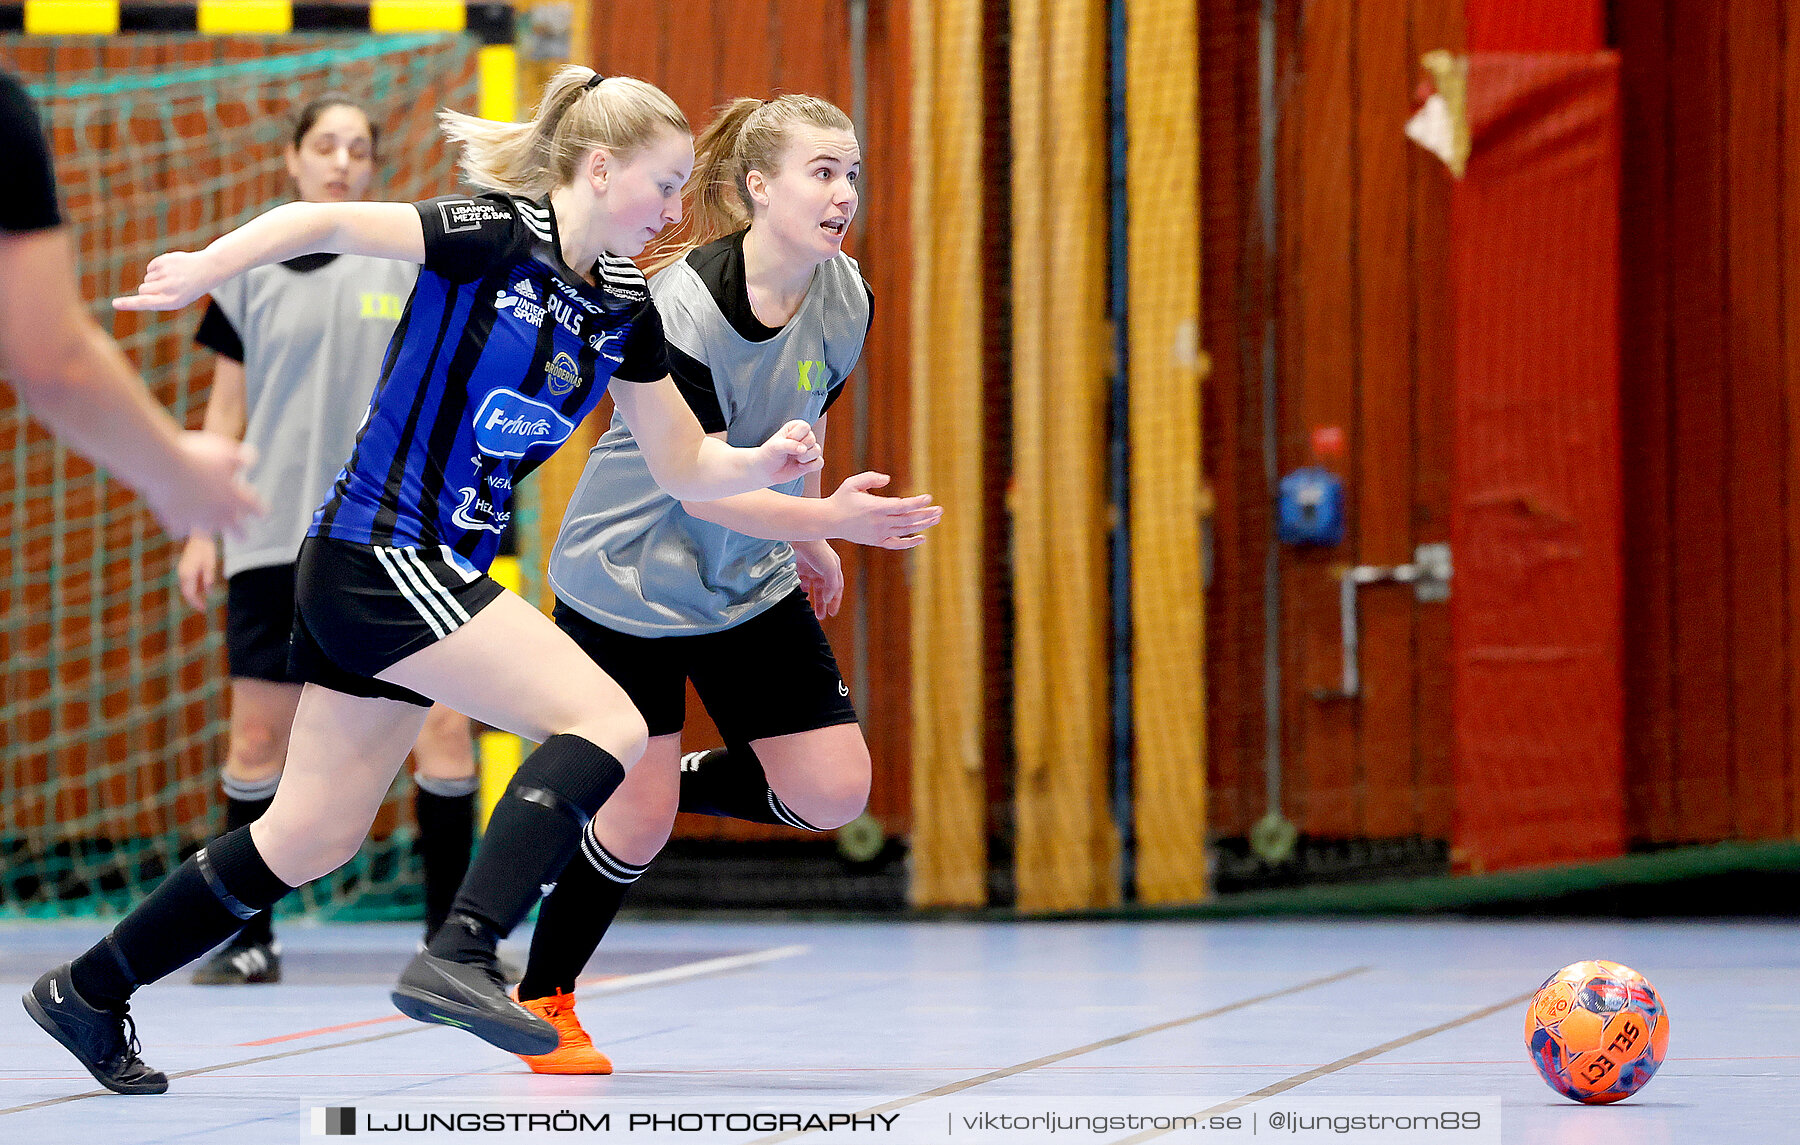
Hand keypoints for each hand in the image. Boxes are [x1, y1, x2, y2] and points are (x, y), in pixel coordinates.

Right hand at [113, 250, 216, 311]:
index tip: (115, 303)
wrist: (207, 269)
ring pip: (147, 278)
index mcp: (173, 301)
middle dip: (148, 289)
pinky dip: (156, 269)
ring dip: (155, 279)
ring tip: (173, 278)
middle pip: (143, 289)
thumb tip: (139, 296)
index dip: (129, 304)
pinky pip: (150, 267)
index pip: (146, 303)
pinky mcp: (165, 260)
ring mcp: (167, 273)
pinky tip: (171, 269)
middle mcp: (170, 288)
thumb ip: (157, 299)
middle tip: (166, 287)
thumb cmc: (189, 289)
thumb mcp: (177, 299)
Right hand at [140, 431, 263, 536]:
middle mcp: (219, 515)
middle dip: (241, 533)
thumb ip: (242, 457)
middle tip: (243, 537)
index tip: (262, 512)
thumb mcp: (225, 451)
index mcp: (235, 499)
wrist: (165, 466)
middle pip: (237, 531)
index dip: (260, 509)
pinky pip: (180, 530)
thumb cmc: (198, 455)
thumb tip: (252, 459)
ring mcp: (197, 520)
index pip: (255, 509)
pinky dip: (180, 527)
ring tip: (209, 528)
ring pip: (208, 532)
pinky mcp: (176, 521)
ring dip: (210, 529)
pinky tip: (179, 523)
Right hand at [177, 533, 220, 610]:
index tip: (203, 609)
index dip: (196, 603)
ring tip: (204, 602)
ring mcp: (181, 571)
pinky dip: (194, 588)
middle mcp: (182, 574)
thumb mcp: (211, 564)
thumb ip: (208, 578)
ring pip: (186, 588)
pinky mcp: (184, 568)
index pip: (189, 594)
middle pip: (186, 592)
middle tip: (204, 608)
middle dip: (194, 601)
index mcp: (187, 574)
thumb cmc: (206, 549)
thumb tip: (208, 592)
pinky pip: (188, 582)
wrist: (199, 536)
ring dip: (194, 595)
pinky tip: (202, 591)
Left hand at [755, 419, 824, 485]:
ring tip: (795, 459)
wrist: (767, 470)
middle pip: (812, 439)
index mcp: (796, 427)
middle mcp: (804, 436)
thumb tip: (804, 449)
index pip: (805, 427)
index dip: (795, 436)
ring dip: (805, 458)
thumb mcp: (775, 446)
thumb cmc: (770, 454)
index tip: (785, 441)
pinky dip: (810, 466)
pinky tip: (800, 466)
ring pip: (817, 450)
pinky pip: (819, 463)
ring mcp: (809, 449)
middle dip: (799, 448)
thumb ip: (789, 445)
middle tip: (788, 452)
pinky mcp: (811, 462)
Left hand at [794, 540, 843, 618]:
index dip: (836, 601)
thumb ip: (831, 585)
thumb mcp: (830, 568)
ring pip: (813, 587)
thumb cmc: (817, 550)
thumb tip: (827, 599)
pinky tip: (800, 597)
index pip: (837, 588)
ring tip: (810, 611)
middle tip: (821, 617)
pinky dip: (801, 590)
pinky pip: (801, 582)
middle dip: (823, 604)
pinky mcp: (798, 566)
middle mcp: (822, 569)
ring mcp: (810, 568)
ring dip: (812, 599)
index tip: (832, 613)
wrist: (799, 536)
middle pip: (824, 590)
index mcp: (833, 569)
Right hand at [826, 472, 942, 548]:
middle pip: (908, 519)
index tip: (928, 497)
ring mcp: (879, 534)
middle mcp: (880, 522)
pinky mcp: (877, 541)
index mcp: (876, 508)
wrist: (829, 520)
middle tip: (940, 510)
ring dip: (923, 525)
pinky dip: (910, 542)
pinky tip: (922, 538)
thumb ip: (871, 478)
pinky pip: (897, 544)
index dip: (917, 503)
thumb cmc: (841, 498)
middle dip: (926, 514)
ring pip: (906, 530)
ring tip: (936, 519)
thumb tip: (888, 479)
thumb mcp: (853, 483)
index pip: (902, 506)